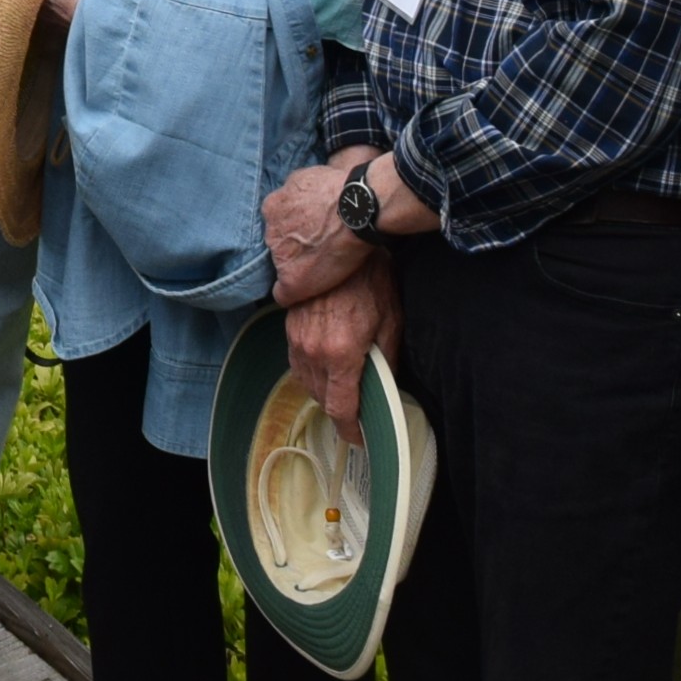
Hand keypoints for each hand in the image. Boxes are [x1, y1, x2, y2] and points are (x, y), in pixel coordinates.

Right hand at [266, 153, 374, 303]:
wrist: (363, 211)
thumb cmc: (332, 248)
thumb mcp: (301, 283)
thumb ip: (282, 291)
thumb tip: (280, 294)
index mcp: (267, 222)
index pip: (275, 242)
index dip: (293, 252)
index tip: (311, 257)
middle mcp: (275, 199)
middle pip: (286, 222)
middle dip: (300, 232)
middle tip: (324, 243)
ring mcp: (297, 182)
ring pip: (301, 205)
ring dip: (313, 214)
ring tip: (336, 227)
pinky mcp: (320, 172)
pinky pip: (318, 188)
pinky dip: (327, 198)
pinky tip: (342, 210)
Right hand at [280, 259, 399, 430]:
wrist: (340, 241)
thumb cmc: (371, 280)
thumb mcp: (391, 320)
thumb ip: (387, 359)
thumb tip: (387, 387)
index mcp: (340, 354)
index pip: (340, 408)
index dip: (350, 429)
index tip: (359, 438)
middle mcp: (313, 351)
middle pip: (321, 398)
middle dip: (339, 410)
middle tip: (358, 413)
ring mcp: (297, 339)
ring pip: (306, 382)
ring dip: (324, 392)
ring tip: (343, 390)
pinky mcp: (288, 328)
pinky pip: (297, 363)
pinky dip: (311, 373)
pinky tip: (327, 366)